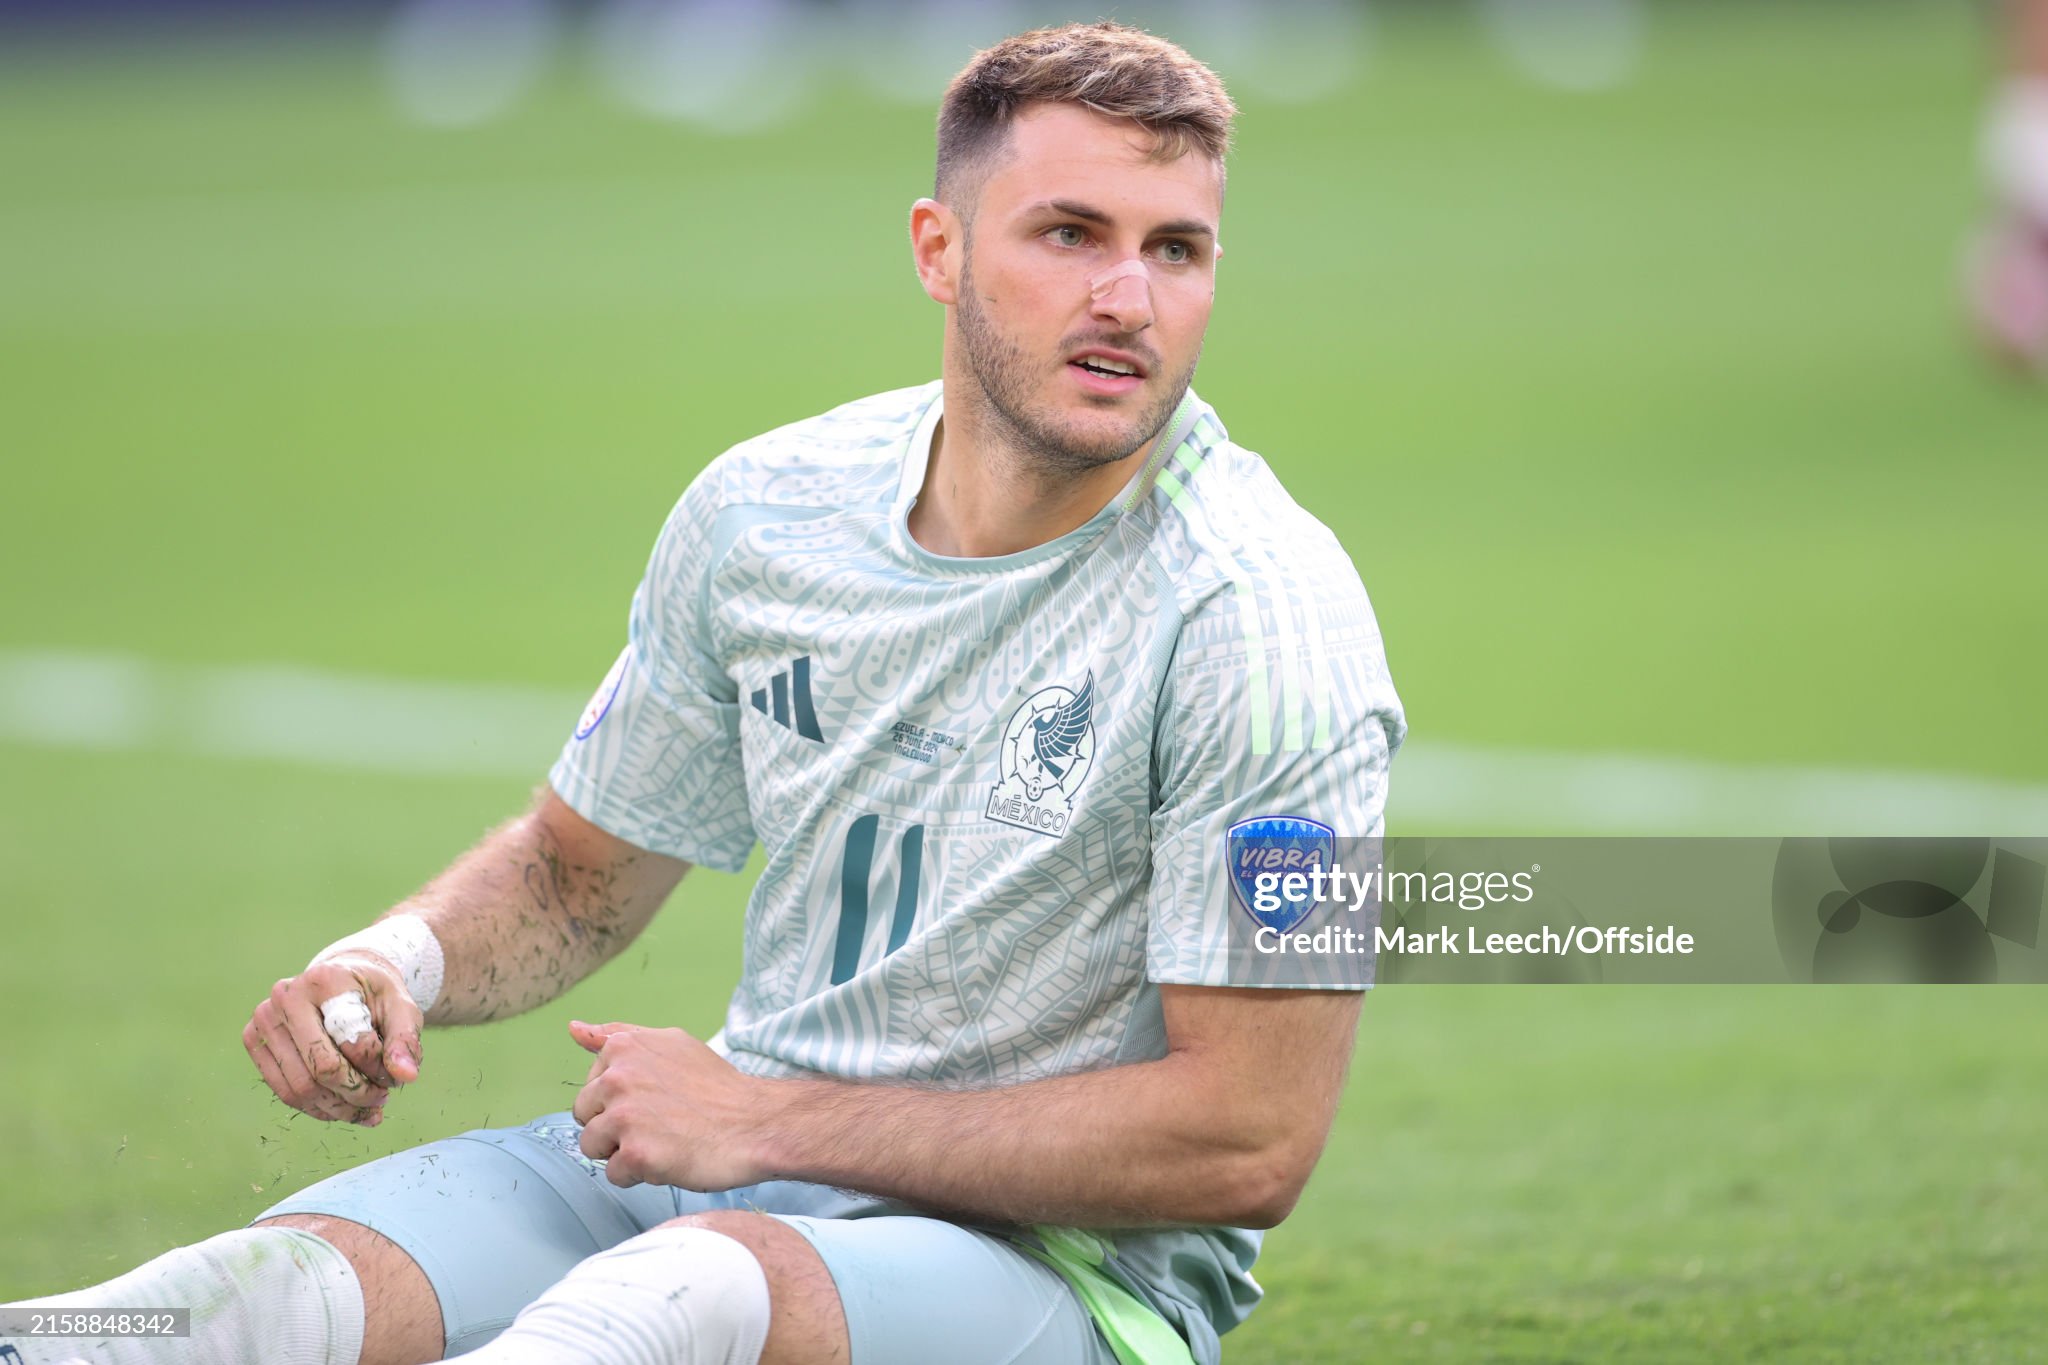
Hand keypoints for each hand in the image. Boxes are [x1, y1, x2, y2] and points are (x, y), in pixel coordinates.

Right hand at [241, 952, 423, 1124]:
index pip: (352, 1042)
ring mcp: (264, 1018)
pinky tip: (342, 1108)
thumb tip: (406, 1076)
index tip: (393, 1076)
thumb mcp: (401, 1008)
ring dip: (338, 1108)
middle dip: (357, 1094)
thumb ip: (406, 1041)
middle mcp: (286, 995)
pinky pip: (284, 1090)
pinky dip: (316, 1108)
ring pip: (301, 1087)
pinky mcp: (253, 1039)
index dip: (378, 1069)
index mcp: (326, 979)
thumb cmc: (373, 995)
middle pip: (322, 1069)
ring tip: (366, 1109)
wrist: (342, 980)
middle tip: (381, 1100)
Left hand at [569, 1019, 771, 1189]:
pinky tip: (667, 1160)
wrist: (755, 1123)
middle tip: (657, 1123)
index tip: (653, 1099)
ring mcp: (625, 1116)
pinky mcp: (636, 1153)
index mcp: (624, 1047)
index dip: (620, 1099)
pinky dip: (638, 1174)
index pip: (591, 1085)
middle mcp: (618, 1077)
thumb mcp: (670, 1043)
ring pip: (592, 1147)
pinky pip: (614, 1174)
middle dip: (614, 1126)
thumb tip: (573, 1028)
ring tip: (659, 1142)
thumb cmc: (715, 1087)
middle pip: (584, 1116)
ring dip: (622, 1151)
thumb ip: (618, 1035)